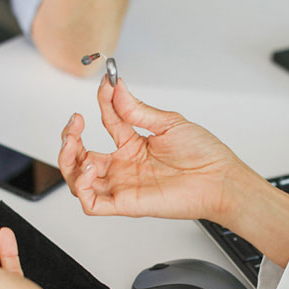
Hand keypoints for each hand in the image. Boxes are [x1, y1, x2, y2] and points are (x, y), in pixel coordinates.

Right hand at [58, 76, 256, 221]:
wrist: (220, 179)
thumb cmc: (204, 155)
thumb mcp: (168, 123)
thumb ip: (136, 109)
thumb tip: (116, 87)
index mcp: (136, 146)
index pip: (107, 122)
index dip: (102, 103)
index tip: (105, 85)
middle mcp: (126, 166)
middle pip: (81, 157)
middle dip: (69, 138)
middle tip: (75, 123)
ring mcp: (124, 185)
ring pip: (79, 180)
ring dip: (68, 161)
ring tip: (75, 143)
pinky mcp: (126, 203)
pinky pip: (92, 203)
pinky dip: (82, 186)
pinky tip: (90, 167)